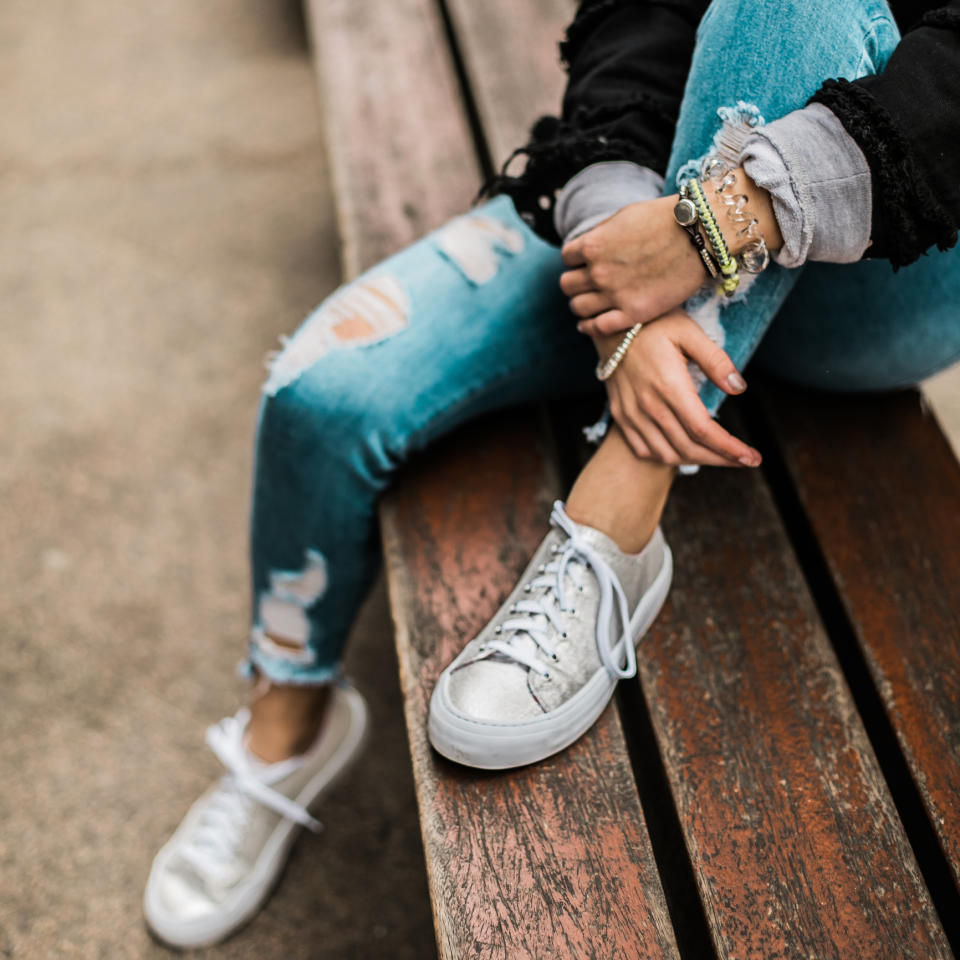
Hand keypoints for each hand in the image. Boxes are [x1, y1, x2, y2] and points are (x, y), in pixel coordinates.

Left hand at [561, 168, 782, 336]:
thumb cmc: (665, 220)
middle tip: (585, 285)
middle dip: (575, 283)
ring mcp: (614, 294)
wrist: (700, 234)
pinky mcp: (632, 313)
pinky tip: (589, 325)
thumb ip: (601, 235)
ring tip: (590, 304)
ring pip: (578, 307)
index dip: (575, 261)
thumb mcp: (623, 217)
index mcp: (593, 245)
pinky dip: (589, 327)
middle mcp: (598, 271)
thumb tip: (587, 248)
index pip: (567, 258)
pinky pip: (597, 327)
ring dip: (581, 305)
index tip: (584, 264)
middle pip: (568, 285)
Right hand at [597, 309, 761, 467]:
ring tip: (719, 456)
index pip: (703, 430)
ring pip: (667, 454)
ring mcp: (631, 413)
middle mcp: (648, 406)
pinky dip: (667, 457)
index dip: (730, 448)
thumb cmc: (654, 324)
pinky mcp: (621, 415)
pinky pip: (644, 450)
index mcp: (669, 386)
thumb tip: (739, 388)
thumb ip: (715, 360)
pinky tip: (685, 451)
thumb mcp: (689, 332)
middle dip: (721, 458)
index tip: (752, 457)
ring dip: (696, 461)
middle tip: (745, 460)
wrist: (610, 326)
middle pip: (689, 448)